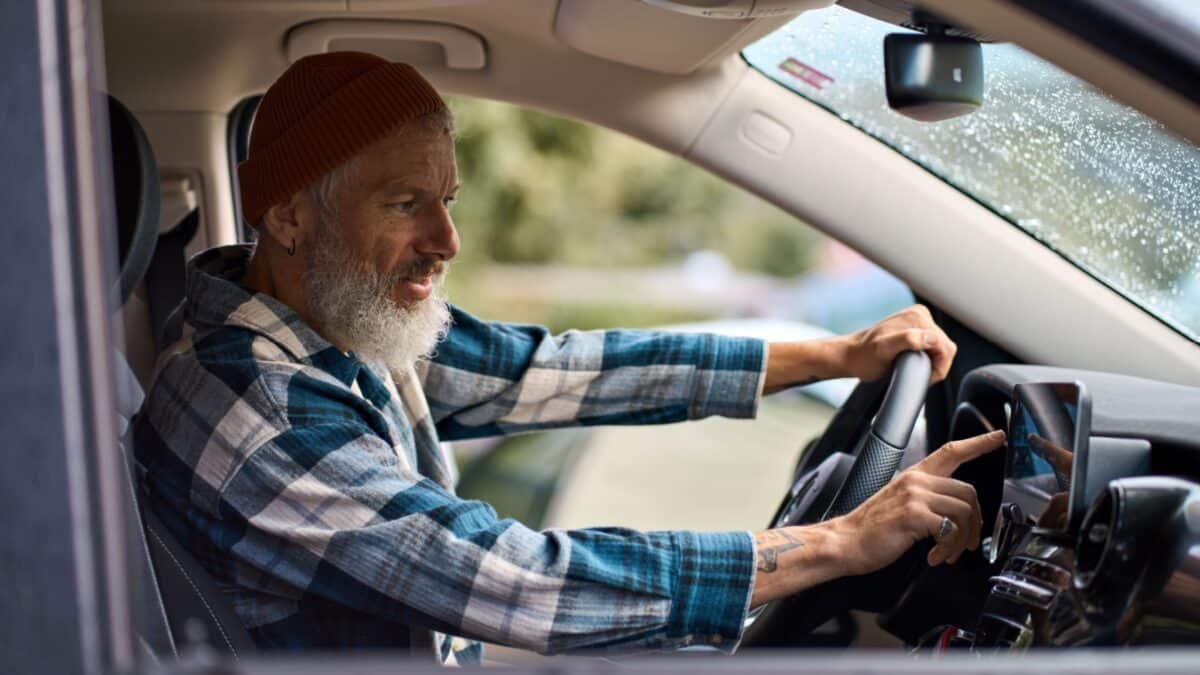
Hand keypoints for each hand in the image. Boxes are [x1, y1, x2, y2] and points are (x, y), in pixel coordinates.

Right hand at [831, 430, 1005, 574]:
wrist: (844, 542)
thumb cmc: (870, 528)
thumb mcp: (899, 503)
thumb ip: (925, 499)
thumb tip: (954, 513)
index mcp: (914, 476)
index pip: (952, 451)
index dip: (978, 443)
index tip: (998, 437)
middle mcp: (916, 481)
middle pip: (969, 491)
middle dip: (975, 523)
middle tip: (966, 543)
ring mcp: (915, 496)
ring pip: (964, 511)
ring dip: (962, 540)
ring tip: (947, 553)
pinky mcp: (914, 515)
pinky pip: (950, 530)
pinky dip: (948, 549)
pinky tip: (934, 556)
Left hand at [837, 304, 956, 384]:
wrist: (851, 355)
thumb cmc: (864, 357)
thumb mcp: (883, 350)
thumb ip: (908, 340)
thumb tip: (931, 338)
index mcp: (917, 317)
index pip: (945, 346)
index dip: (938, 367)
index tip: (923, 377)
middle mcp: (919, 314)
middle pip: (945, 346)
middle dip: (936, 365)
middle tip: (916, 375)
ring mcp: (918, 320)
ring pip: (940, 347)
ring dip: (932, 361)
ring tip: (912, 369)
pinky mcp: (915, 328)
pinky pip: (932, 345)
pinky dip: (927, 357)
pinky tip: (912, 362)